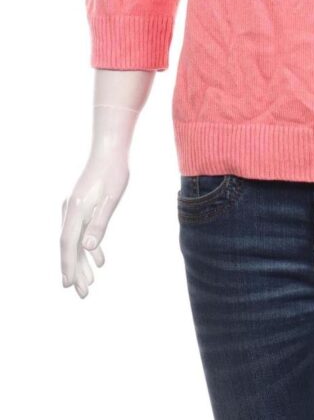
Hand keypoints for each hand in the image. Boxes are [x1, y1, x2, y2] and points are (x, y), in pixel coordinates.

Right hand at [60, 97, 140, 298]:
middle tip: (82, 294)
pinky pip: (82, 231)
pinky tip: (99, 259)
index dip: (68, 266)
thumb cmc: (114, 172)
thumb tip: (87, 248)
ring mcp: (74, 208)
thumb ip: (99, 223)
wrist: (110, 149)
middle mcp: (70, 211)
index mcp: (76, 210)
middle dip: (75, 271)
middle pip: (69, 246)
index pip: (68, 245)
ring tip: (90, 282)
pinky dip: (89, 246)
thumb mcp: (111, 199)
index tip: (69, 286)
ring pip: (75, 241)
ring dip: (82, 262)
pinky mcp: (82, 205)